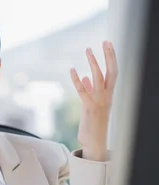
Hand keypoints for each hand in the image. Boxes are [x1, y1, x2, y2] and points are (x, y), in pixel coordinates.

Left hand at [70, 41, 117, 160]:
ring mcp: (99, 102)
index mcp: (109, 95)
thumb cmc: (92, 124)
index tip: (108, 44)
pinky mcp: (89, 108)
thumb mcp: (90, 104)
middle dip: (108, 56)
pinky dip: (77, 80)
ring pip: (99, 78)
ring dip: (93, 63)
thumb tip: (86, 77)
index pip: (113, 72)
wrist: (94, 143)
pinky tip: (72, 70)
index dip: (111, 57)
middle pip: (111, 72)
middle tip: (105, 41)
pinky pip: (83, 91)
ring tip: (88, 49)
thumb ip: (89, 90)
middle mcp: (107, 97)